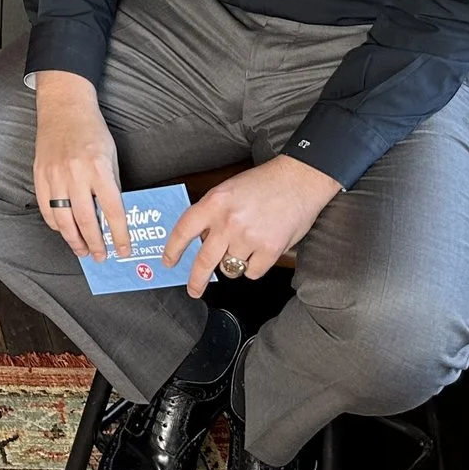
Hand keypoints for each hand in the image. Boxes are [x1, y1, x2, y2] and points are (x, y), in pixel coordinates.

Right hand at [33, 70, 131, 261]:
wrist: (63, 108)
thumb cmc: (92, 131)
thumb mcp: (111, 156)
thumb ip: (111, 185)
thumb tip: (112, 217)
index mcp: (98, 168)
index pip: (113, 210)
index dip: (119, 235)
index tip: (123, 249)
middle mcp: (75, 174)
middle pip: (85, 220)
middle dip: (95, 243)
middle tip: (101, 256)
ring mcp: (54, 176)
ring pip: (62, 220)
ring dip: (73, 240)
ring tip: (83, 250)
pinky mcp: (39, 175)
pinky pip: (46, 208)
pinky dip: (55, 224)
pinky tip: (64, 230)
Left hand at [162, 155, 342, 295]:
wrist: (300, 179)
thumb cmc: (265, 182)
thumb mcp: (228, 189)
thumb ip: (213, 213)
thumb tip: (200, 240)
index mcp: (214, 202)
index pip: (183, 231)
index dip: (173, 250)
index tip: (168, 262)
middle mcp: (228, 222)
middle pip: (203, 261)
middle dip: (195, 281)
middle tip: (193, 289)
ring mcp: (249, 238)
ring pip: (230, 268)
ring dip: (234, 264)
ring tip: (245, 248)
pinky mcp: (269, 250)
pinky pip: (252, 272)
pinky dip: (254, 267)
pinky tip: (260, 251)